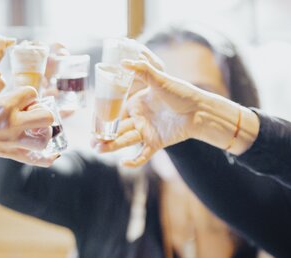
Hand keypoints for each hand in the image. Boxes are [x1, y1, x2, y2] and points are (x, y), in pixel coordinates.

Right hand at [0, 87, 57, 167]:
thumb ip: (5, 100)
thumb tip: (21, 103)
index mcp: (4, 105)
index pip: (31, 92)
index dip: (28, 94)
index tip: (21, 98)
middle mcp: (11, 124)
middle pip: (46, 117)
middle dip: (43, 111)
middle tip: (32, 112)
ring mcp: (11, 141)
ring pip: (44, 139)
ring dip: (45, 132)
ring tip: (35, 128)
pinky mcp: (9, 154)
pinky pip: (35, 160)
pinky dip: (46, 158)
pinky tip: (52, 153)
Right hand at [94, 59, 211, 166]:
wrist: (200, 109)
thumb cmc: (181, 92)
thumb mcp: (159, 78)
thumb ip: (142, 70)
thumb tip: (123, 61)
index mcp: (137, 103)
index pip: (115, 111)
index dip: (103, 118)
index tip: (91, 122)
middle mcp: (140, 118)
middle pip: (117, 129)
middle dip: (103, 135)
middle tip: (91, 140)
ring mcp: (147, 131)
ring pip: (125, 140)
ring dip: (112, 146)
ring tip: (98, 150)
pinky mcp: (156, 143)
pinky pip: (143, 155)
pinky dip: (135, 161)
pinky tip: (124, 163)